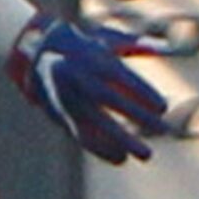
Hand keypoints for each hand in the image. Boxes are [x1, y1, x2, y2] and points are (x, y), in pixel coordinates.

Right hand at [4, 15, 169, 164]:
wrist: (35, 55)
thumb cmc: (80, 47)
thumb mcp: (104, 40)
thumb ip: (131, 45)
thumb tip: (157, 48)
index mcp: (93, 58)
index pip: (122, 77)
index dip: (143, 92)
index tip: (163, 107)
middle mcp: (81, 78)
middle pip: (111, 99)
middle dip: (137, 116)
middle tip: (163, 131)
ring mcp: (69, 98)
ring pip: (96, 123)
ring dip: (121, 140)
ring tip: (145, 154)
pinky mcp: (60, 115)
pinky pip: (81, 135)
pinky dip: (100, 149)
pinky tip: (119, 157)